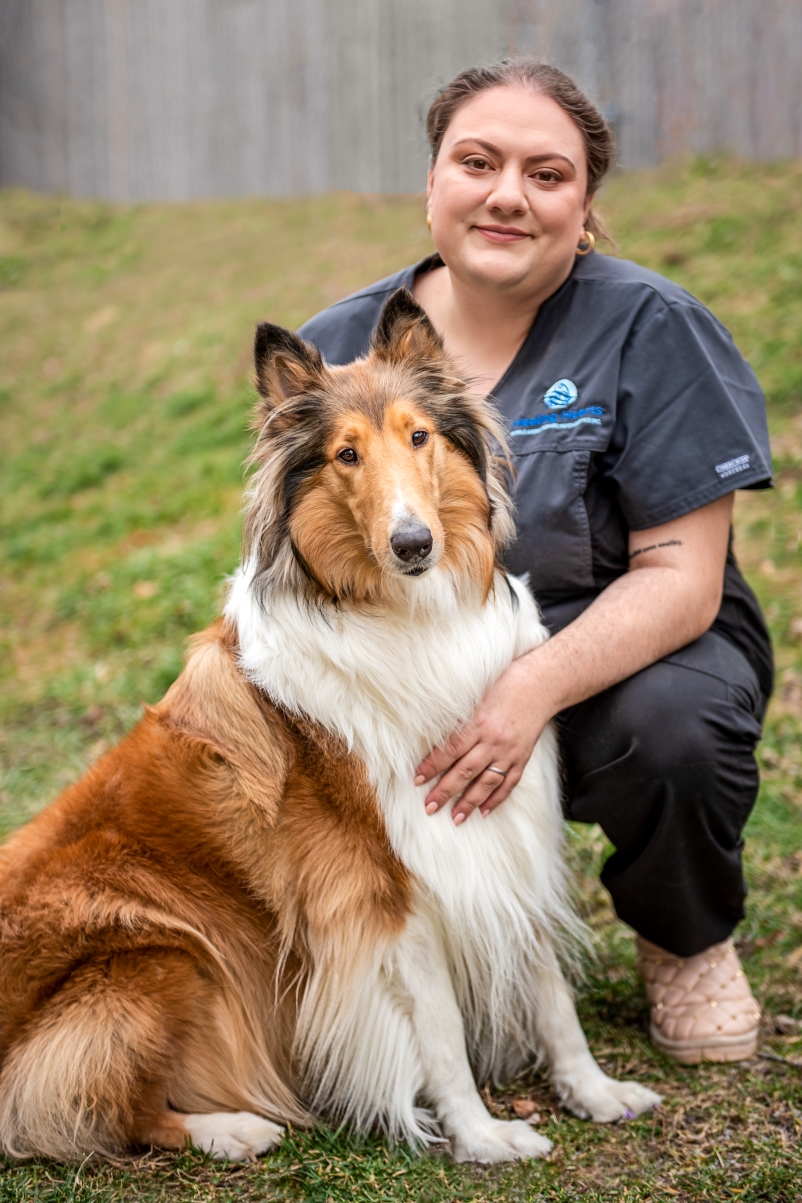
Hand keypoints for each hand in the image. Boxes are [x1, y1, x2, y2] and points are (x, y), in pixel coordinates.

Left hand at [414, 653, 553, 824]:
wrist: (541, 684)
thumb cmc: (505, 683)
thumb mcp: (477, 694)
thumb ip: (459, 716)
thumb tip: (434, 732)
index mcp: (479, 723)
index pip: (450, 750)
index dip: (432, 766)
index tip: (417, 780)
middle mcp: (494, 741)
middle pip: (465, 771)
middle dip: (445, 791)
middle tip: (429, 807)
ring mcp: (509, 752)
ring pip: (486, 783)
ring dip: (469, 802)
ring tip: (455, 818)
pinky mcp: (522, 758)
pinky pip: (509, 783)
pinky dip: (496, 799)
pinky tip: (484, 811)